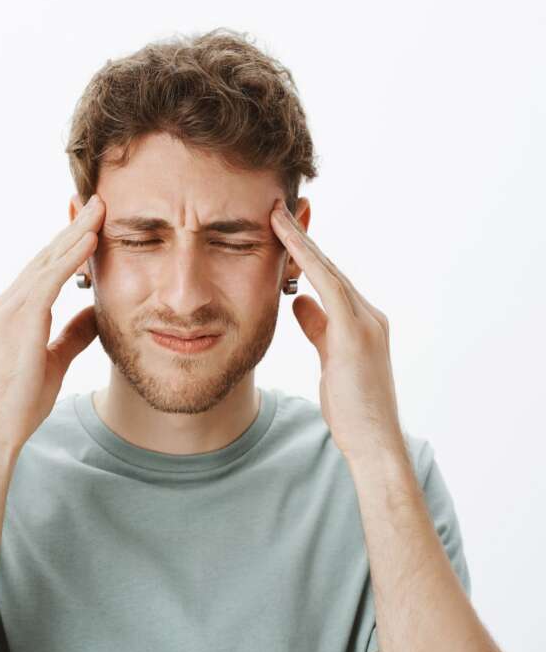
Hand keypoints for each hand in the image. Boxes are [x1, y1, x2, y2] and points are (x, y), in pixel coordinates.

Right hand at [0, 194, 103, 453]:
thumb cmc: (17, 403)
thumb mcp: (53, 361)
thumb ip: (72, 334)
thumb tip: (96, 314)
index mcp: (10, 313)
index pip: (43, 270)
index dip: (66, 245)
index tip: (89, 223)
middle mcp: (5, 304)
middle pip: (44, 257)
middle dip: (72, 227)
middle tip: (96, 200)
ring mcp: (8, 310)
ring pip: (47, 261)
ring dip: (76, 233)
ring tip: (101, 209)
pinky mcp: (18, 320)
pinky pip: (49, 280)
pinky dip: (70, 257)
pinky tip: (91, 240)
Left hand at [270, 198, 404, 460]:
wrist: (374, 442)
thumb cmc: (351, 408)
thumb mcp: (328, 360)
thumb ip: (318, 328)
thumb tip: (300, 302)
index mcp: (361, 322)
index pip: (328, 279)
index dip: (305, 253)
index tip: (281, 231)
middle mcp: (368, 315)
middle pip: (329, 267)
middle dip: (302, 238)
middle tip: (276, 209)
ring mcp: (366, 322)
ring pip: (328, 270)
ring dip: (301, 242)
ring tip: (276, 215)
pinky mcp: (357, 332)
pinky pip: (329, 286)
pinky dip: (308, 261)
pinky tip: (287, 242)